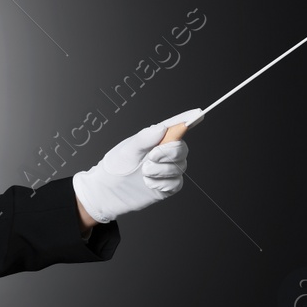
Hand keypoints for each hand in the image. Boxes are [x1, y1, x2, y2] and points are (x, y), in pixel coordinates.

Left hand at [71, 108, 202, 223]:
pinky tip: (149, 183)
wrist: (108, 192)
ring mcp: (167, 169)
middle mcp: (164, 152)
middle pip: (181, 148)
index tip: (198, 114)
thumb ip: (144, 138)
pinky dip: (163, 183)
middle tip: (152, 156)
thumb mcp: (127, 150)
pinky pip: (176, 183)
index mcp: (155, 139)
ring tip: (144, 172)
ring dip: (162, 170)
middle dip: (169, 152)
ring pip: (180, 167)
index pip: (175, 126)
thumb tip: (162, 128)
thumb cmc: (115, 167)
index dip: (188, 120)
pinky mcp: (167, 185)